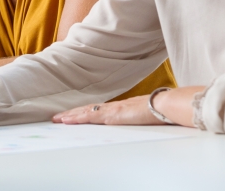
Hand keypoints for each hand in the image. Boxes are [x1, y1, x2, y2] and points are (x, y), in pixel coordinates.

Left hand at [53, 86, 200, 126]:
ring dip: (71, 116)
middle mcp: (115, 106)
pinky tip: (68, 120)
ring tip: (57, 119)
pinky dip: (78, 118)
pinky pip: (91, 116)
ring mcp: (113, 110)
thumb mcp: (149, 115)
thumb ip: (142, 117)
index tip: (73, 115)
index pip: (99, 109)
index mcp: (123, 107)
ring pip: (87, 112)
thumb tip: (143, 119)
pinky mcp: (113, 115)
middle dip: (73, 114)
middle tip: (57, 118)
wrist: (168, 105)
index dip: (85, 112)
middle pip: (89, 109)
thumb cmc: (163, 110)